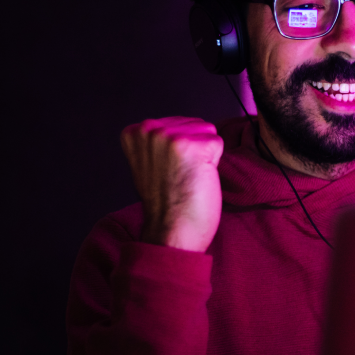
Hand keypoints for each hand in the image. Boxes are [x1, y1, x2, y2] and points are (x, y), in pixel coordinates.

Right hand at [120, 117, 223, 251]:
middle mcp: (150, 130)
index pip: (177, 122)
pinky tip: (196, 179)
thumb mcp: (148, 162)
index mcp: (136, 131)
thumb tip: (180, 126)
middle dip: (193, 149)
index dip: (180, 149)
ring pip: (207, 132)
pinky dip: (214, 163)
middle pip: (194, 124)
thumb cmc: (165, 203)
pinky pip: (218, 143)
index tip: (168, 170)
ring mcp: (171, 137)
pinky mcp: (193, 146)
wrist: (171, 231)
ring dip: (204, 156)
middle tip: (179, 175)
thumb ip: (158, 141)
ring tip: (187, 177)